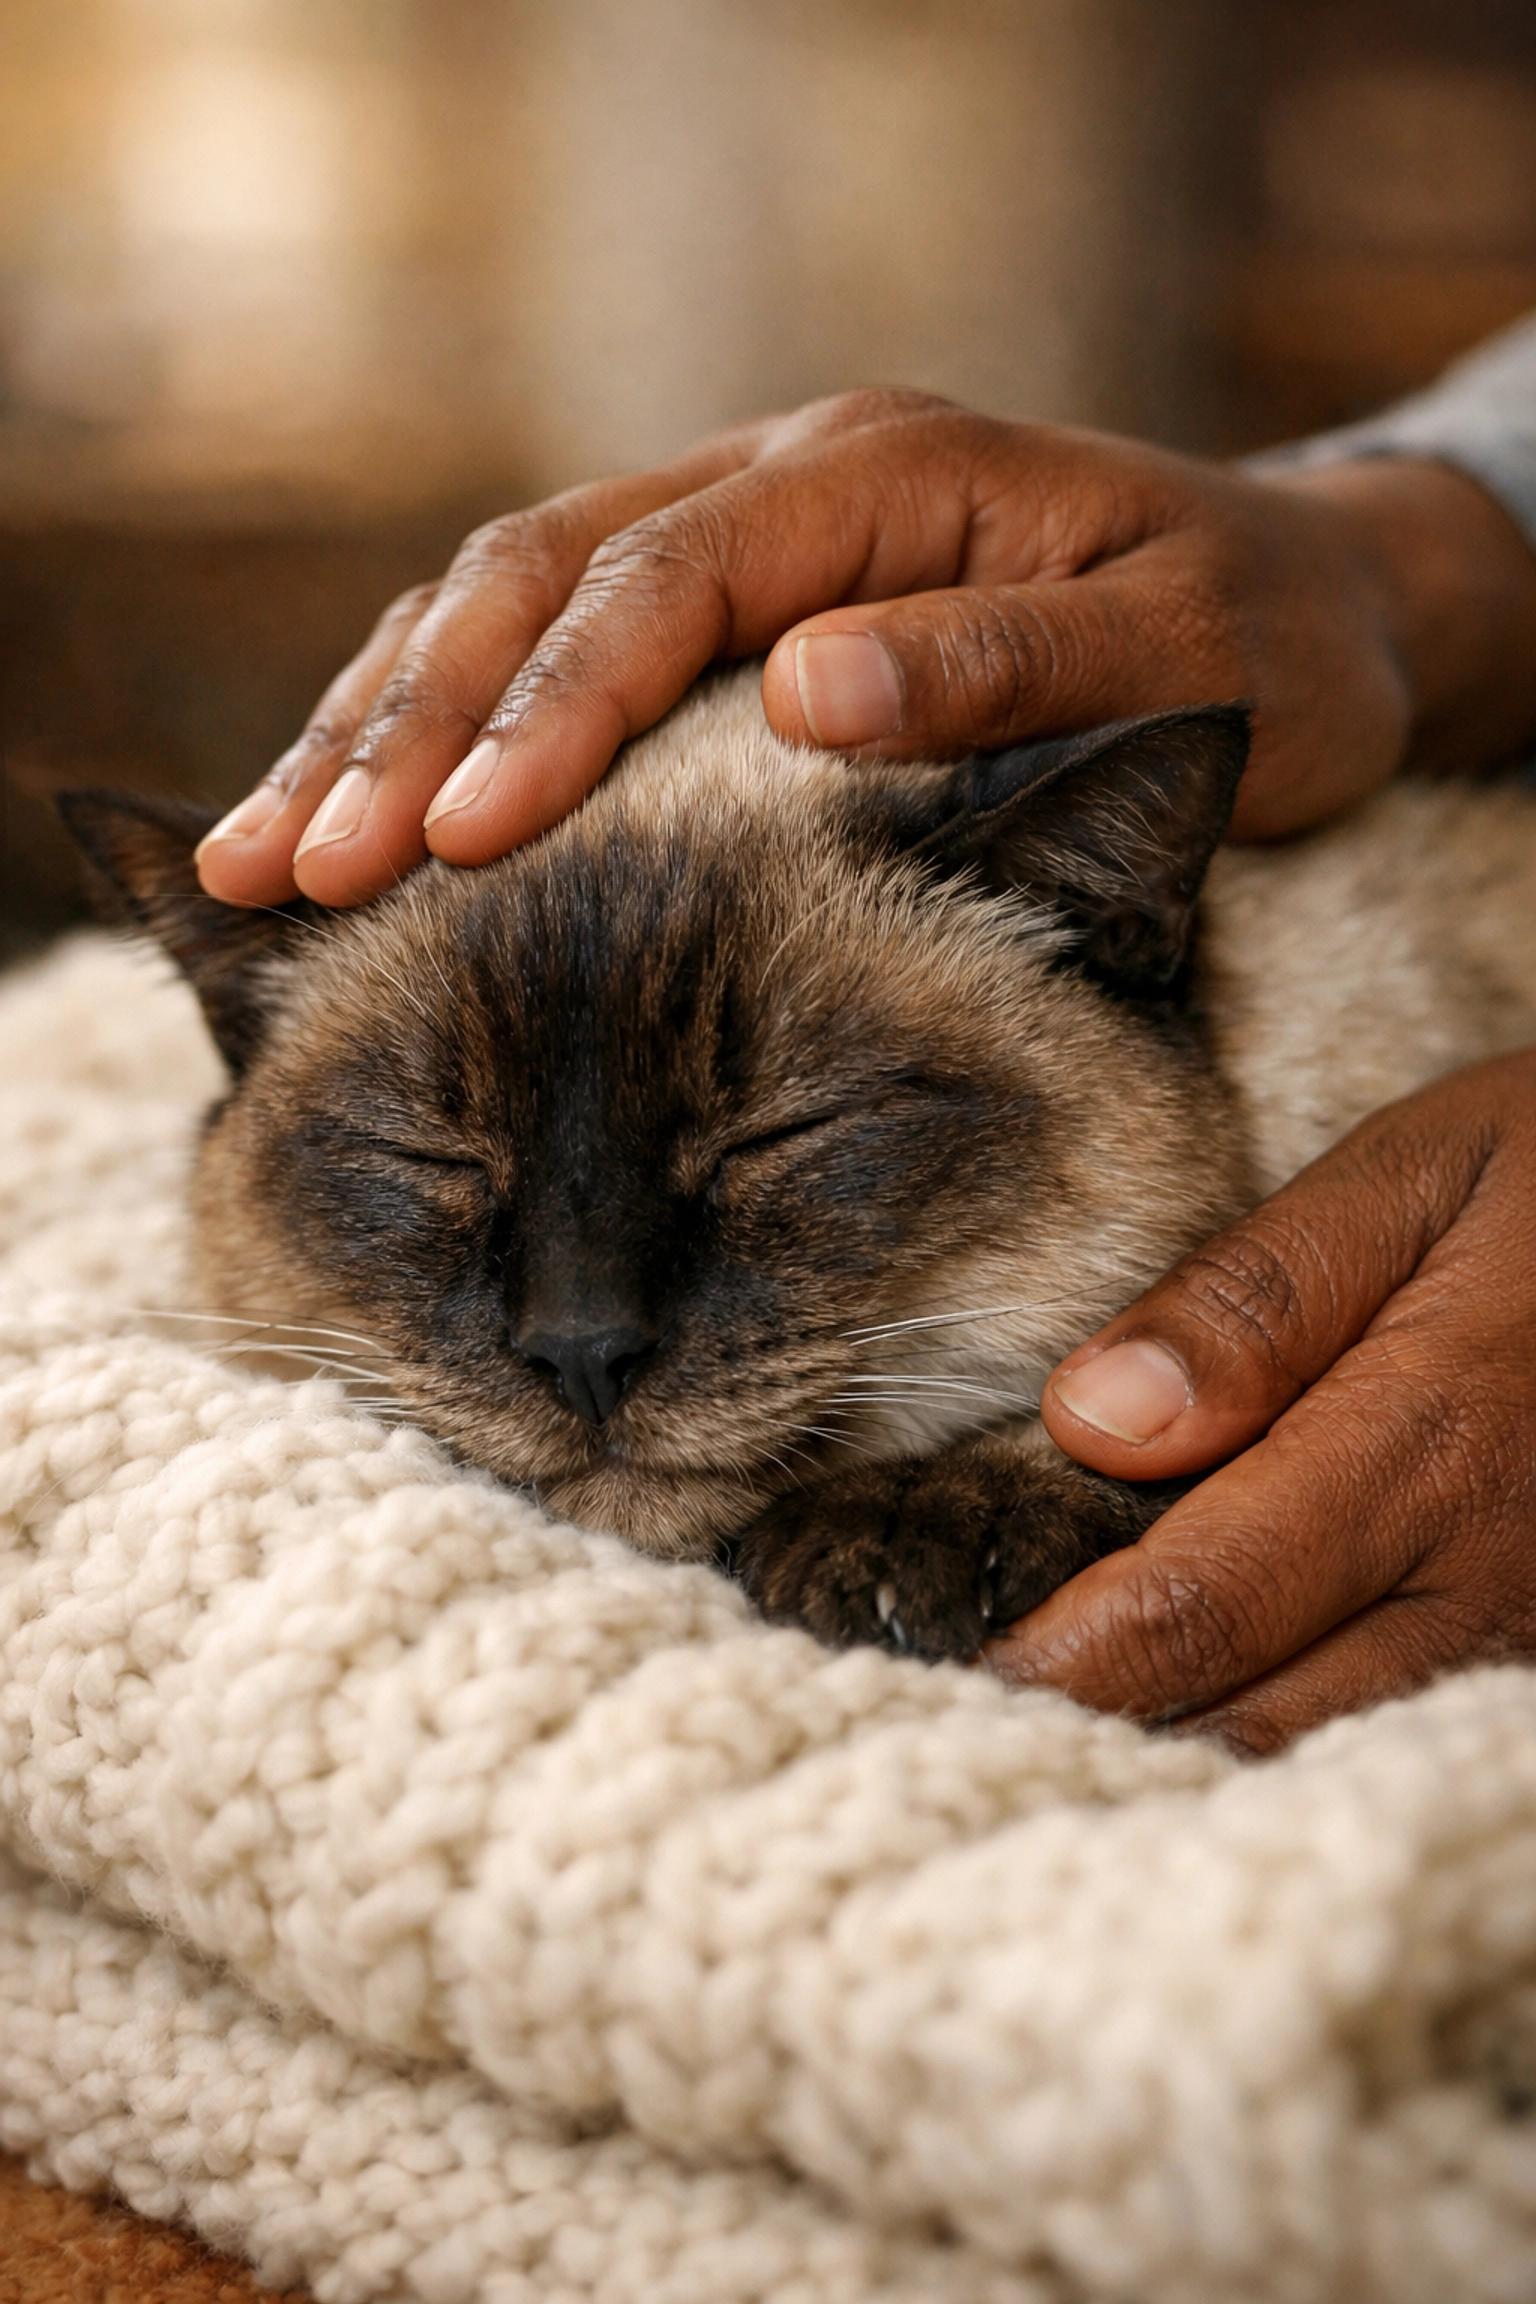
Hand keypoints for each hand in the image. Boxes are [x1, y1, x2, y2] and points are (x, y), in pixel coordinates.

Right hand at [193, 389, 1535, 906]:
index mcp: (881, 478)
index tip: (454, 844)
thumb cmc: (1261, 646)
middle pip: (541, 579)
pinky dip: (439, 726)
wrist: (1305, 605)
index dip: (550, 711)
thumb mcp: (1185, 659)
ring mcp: (748, 533)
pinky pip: (546, 644)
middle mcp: (788, 484)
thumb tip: (806, 695)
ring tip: (262, 854)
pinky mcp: (730, 603)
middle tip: (292, 868)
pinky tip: (358, 810)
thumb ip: (1008, 668)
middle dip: (406, 727)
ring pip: (506, 602)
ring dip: (379, 726)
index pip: (668, 582)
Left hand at [985, 1053, 1535, 1752]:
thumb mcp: (1426, 1169)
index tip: (958, 1674)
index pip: (1196, 1611)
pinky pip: (1398, 1724)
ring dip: (1193, 1748)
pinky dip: (1293, 1732)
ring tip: (1067, 1729)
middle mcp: (1484, 1577)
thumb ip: (1260, 1297)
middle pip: (1252, 1718)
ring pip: (1326, 1748)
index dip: (1066, 1665)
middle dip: (1108, 1735)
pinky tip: (1213, 1701)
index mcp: (1424, 1446)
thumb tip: (1092, 1421)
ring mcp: (1532, 1630)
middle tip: (975, 1725)